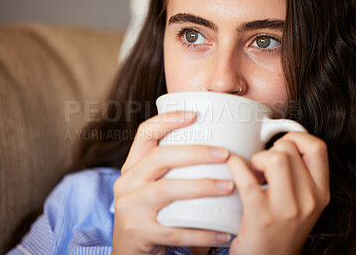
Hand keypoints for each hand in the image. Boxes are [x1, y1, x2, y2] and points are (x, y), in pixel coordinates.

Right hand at [111, 111, 232, 254]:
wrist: (129, 252)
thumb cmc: (149, 214)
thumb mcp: (150, 187)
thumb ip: (170, 171)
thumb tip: (214, 150)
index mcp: (132, 167)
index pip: (144, 134)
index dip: (168, 120)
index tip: (195, 115)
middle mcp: (127, 183)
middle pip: (159, 158)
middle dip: (194, 153)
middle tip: (225, 154)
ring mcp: (131, 208)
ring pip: (167, 190)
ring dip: (202, 187)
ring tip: (229, 187)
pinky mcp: (140, 233)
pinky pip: (175, 231)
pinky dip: (202, 232)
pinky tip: (223, 232)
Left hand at [227, 132, 329, 254]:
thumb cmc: (281, 229)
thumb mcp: (302, 203)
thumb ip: (298, 176)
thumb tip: (277, 142)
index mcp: (320, 193)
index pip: (317, 148)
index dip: (297, 137)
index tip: (281, 143)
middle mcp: (309, 200)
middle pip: (289, 149)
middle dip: (270, 149)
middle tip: (261, 164)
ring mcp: (286, 209)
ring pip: (275, 159)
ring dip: (257, 158)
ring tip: (253, 172)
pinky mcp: (261, 216)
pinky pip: (247, 179)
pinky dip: (235, 166)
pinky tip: (233, 166)